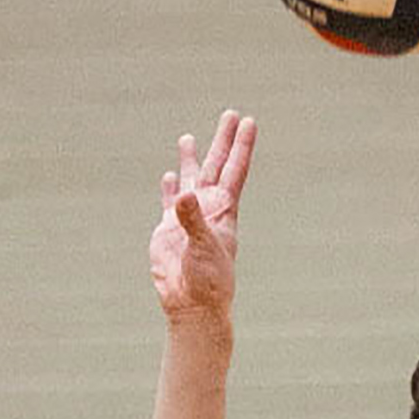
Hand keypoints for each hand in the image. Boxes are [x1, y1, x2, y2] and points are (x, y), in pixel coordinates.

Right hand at [150, 110, 255, 321]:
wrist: (192, 305)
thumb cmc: (207, 281)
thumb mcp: (201, 248)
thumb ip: (192, 220)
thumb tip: (183, 194)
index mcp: (223, 211)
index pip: (234, 170)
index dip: (241, 146)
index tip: (249, 122)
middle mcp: (209, 210)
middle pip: (216, 167)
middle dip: (222, 141)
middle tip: (230, 113)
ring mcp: (188, 219)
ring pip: (190, 180)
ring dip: (190, 160)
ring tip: (189, 138)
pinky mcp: (169, 231)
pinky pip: (170, 203)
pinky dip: (169, 188)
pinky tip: (169, 177)